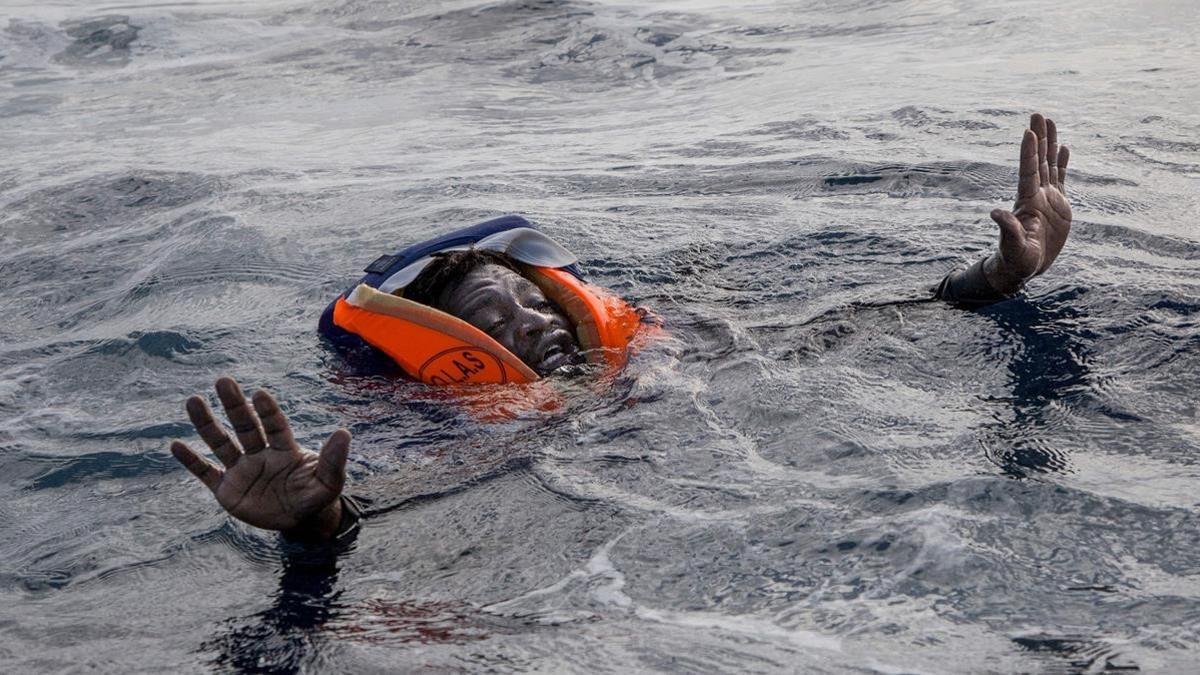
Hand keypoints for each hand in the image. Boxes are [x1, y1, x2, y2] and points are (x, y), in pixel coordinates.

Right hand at [170, 377, 350, 538]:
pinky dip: (192, 461)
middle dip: (235, 405)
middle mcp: (260, 454)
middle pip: (245, 426)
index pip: (274, 426)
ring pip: (221, 443)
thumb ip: (333, 459)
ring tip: (193, 401)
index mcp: (284, 449)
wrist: (300, 521)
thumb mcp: (329, 482)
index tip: (260, 394)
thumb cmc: (316, 496)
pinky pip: (206, 473)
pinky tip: (175, 445)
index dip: (268, 411)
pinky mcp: (227, 490)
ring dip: (207, 424)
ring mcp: (242, 470)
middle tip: (224, 380)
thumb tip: (344, 432)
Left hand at [983, 113, 1071, 292]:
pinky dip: (1062, 162)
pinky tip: (1063, 147)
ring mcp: (1047, 198)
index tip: (1028, 132)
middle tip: (1038, 114)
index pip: (1028, 171)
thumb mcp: (1013, 245)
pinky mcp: (1058, 205)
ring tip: (1050, 122)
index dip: (1028, 152)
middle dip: (1039, 137)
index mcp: (1026, 202)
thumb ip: (1007, 229)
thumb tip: (994, 213)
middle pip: (1038, 160)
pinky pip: (1061, 178)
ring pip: (1050, 164)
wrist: (1024, 266)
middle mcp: (1036, 195)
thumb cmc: (1016, 259)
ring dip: (1050, 143)